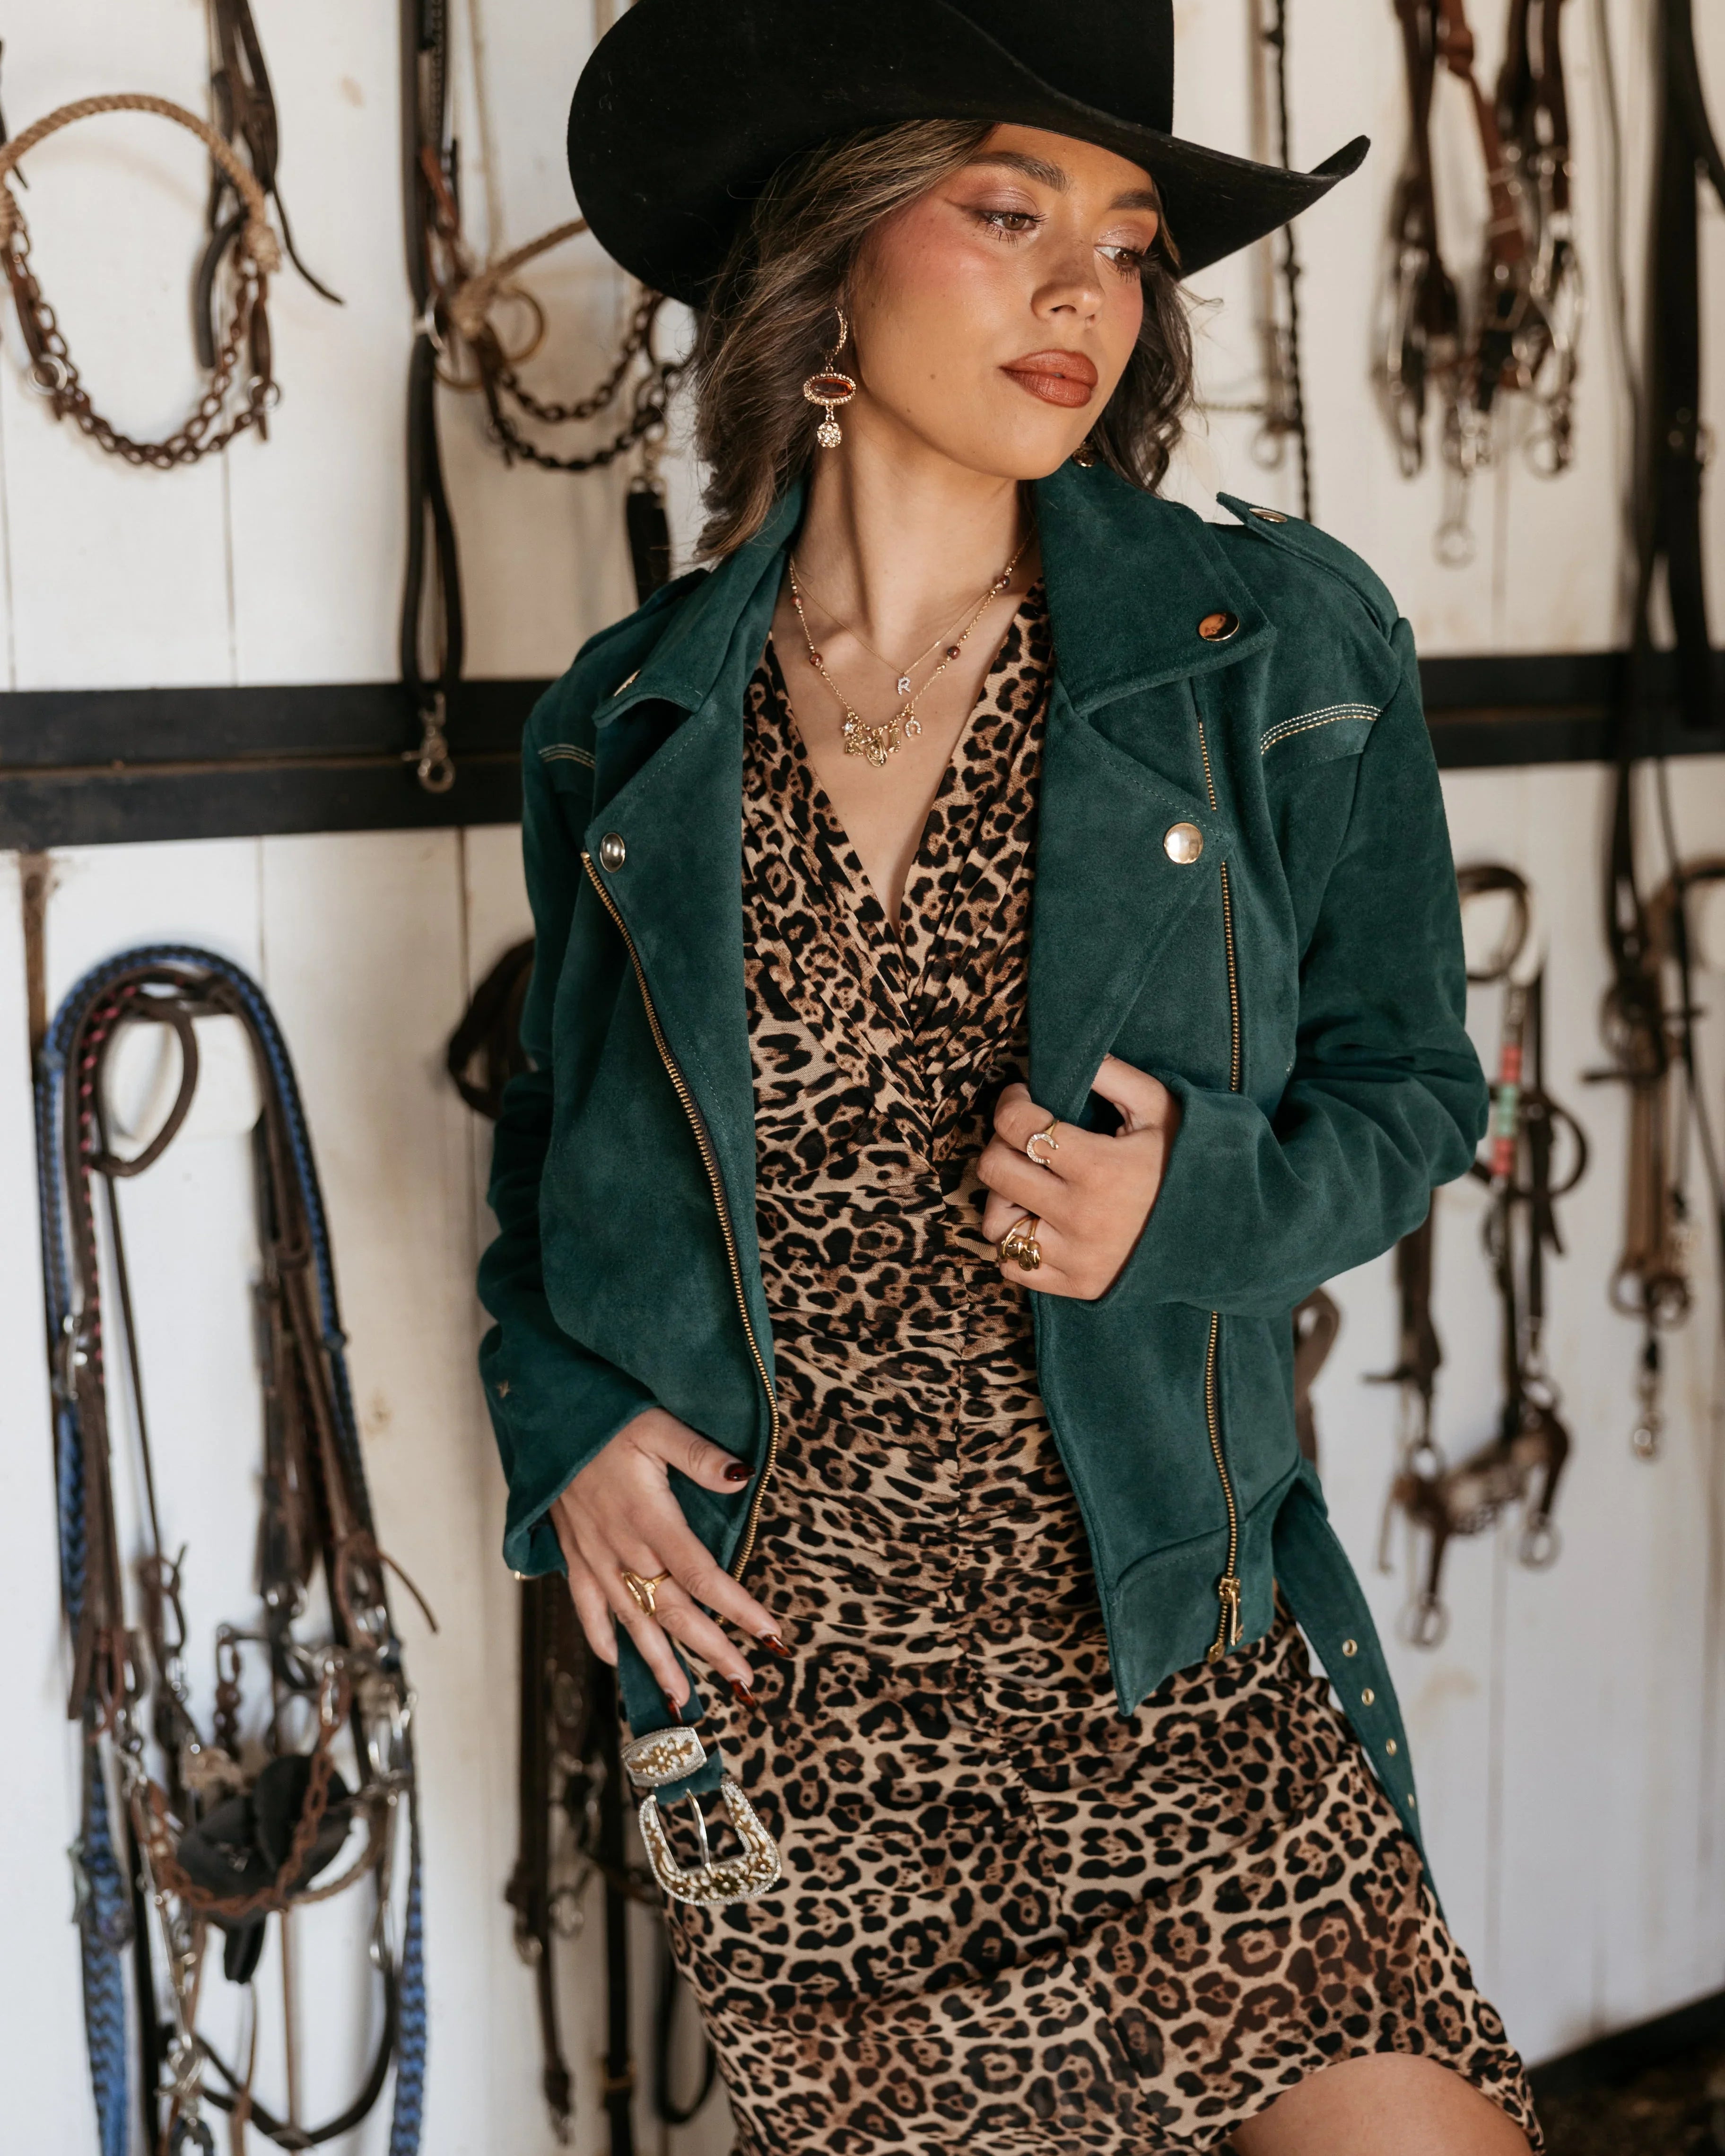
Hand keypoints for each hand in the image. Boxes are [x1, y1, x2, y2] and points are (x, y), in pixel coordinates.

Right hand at [548, 1408, 781, 1711]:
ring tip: (684, 1698)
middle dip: (710, 1649)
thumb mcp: (657, 1425)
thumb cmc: (607, 1419)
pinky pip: (586, 1607)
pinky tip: (617, 1660)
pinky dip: (600, 1637)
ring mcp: (595, 1558)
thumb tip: (742, 1476)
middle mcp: (623, 1549)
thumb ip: (699, 1454)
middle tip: (744, 1682)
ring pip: (633, 1621)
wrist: (546, 1419)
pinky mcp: (574, 1555)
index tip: (769, 1634)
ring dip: (660, 1661)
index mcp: (650, 1519)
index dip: (737, 1608)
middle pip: (673, 1611)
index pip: (702, 1575)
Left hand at [978, 1055, 1181, 1299]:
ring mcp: (1076, 1257)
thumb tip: (1067, 1051)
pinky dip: (1014, 1243)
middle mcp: (1080, 1216)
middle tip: (1023, 1138)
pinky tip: (1038, 1221)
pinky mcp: (1076, 1286)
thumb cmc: (1189, 1161)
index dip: (1011, 1103)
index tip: (1023, 1098)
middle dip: (1001, 1142)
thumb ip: (1112, 1076)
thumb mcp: (1160, 1107)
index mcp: (1100, 1167)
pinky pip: (1014, 1265)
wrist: (1226, 1231)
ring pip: (996, 1223)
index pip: (1017, 1126)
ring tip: (1030, 1183)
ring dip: (1004, 1197)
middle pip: (996, 1169)